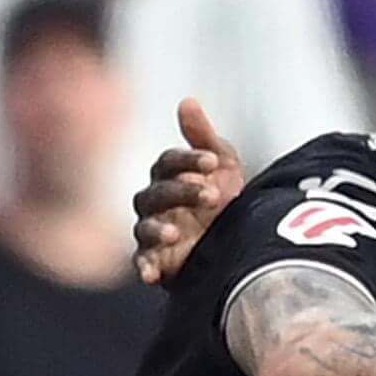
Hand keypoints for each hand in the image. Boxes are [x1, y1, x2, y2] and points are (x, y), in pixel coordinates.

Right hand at [132, 99, 246, 285]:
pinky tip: (150, 273)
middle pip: (157, 193)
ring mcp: (153, 232)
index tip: (211, 162)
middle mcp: (155, 202)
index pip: (169, 162)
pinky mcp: (154, 262)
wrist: (235, 244)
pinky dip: (143, 267)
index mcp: (169, 176)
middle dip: (183, 192)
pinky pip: (141, 262)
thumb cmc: (223, 199)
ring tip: (177, 232)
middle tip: (213, 196)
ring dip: (159, 229)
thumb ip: (203, 137)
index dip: (189, 160)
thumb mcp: (222, 166)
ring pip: (145, 227)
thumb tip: (187, 101)